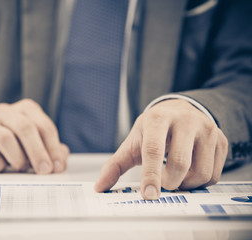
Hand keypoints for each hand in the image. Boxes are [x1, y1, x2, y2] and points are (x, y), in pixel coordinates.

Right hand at [0, 99, 69, 173]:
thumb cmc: (14, 142)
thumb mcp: (35, 143)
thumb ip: (51, 150)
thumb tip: (60, 162)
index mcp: (26, 110)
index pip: (44, 126)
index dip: (53, 148)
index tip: (57, 166)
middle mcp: (6, 112)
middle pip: (25, 127)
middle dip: (38, 151)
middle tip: (44, 170)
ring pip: (5, 138)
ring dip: (18, 158)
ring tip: (21, 167)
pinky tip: (2, 167)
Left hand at [95, 99, 227, 198]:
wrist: (179, 111)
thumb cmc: (154, 129)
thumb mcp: (133, 142)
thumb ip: (116, 164)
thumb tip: (100, 187)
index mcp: (158, 118)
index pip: (154, 149)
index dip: (150, 175)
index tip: (148, 195)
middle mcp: (185, 120)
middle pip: (180, 164)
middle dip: (168, 182)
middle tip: (162, 183)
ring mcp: (207, 129)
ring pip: (200, 173)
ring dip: (185, 184)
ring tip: (174, 176)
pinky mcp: (221, 140)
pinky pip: (213, 175)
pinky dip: (199, 183)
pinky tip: (188, 173)